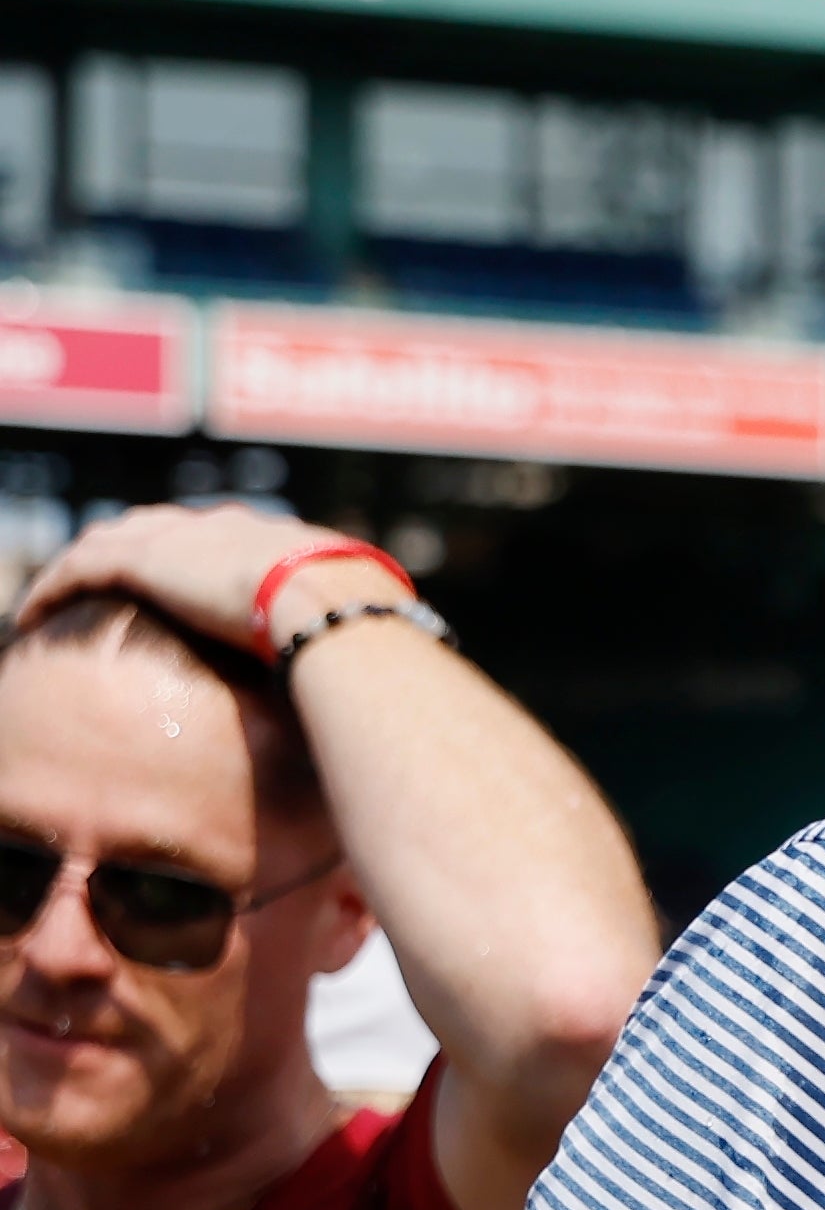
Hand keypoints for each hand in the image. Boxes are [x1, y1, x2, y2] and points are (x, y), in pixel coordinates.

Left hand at [12, 501, 374, 654]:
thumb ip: (369, 640)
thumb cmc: (369, 633)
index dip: (199, 558)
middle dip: (134, 551)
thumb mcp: (375, 630)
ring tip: (57, 597)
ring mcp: (184, 538)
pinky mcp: (144, 559)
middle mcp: (226, 527)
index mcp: (282, 540)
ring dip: (84, 567)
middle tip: (109, 579)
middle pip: (163, 529)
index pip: (226, 540)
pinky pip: (81, 568)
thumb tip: (401, 682)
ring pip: (113, 542)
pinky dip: (54, 587)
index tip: (184, 583)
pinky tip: (31, 614)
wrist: (336, 611)